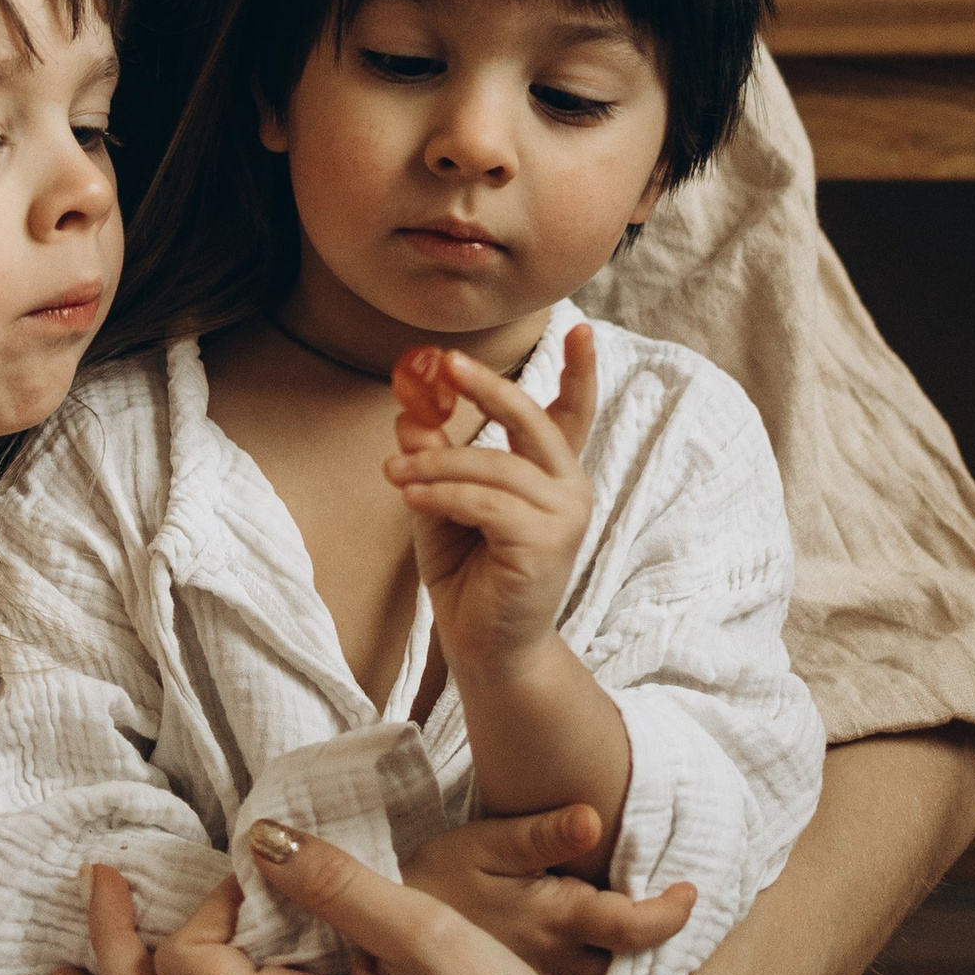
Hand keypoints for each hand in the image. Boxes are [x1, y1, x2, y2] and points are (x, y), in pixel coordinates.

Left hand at [386, 328, 598, 675]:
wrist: (485, 647)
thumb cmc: (470, 574)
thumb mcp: (444, 505)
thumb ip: (435, 460)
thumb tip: (410, 414)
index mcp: (551, 474)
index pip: (572, 414)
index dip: (580, 371)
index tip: (581, 328)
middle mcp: (569, 488)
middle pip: (532, 420)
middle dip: (488, 387)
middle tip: (446, 363)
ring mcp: (564, 515)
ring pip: (491, 465)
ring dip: (434, 465)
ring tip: (393, 473)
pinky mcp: (545, 542)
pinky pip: (483, 501)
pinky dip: (440, 494)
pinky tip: (410, 497)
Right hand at [401, 804, 695, 974]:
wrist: (376, 936)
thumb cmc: (431, 877)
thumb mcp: (480, 843)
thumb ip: (540, 835)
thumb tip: (594, 818)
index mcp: (555, 914)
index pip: (633, 925)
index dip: (669, 914)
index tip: (690, 895)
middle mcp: (558, 960)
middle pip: (626, 958)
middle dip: (649, 944)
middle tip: (666, 910)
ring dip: (617, 963)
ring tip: (629, 938)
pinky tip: (583, 963)